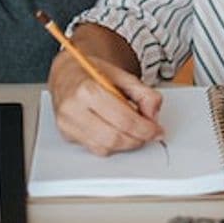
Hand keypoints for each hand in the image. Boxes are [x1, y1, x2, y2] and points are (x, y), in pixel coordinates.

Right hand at [48, 50, 163, 155]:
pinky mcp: (67, 135)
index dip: (145, 129)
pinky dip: (111, 145)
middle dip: (137, 139)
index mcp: (87, 89)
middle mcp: (73, 108)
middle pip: (114, 137)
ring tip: (133, 132)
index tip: (156, 131)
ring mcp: (67, 124)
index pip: (123, 119)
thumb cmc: (91, 73)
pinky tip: (116, 131)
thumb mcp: (121, 75)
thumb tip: (153, 115)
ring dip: (125, 144)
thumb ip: (143, 93)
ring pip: (104, 148)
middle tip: (148, 134)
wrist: (66, 73)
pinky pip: (95, 149)